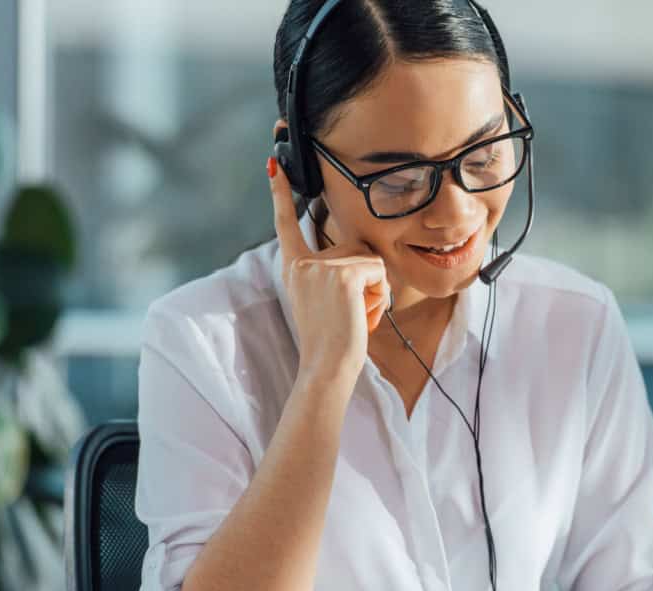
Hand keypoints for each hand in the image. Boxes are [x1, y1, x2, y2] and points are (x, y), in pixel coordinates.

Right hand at [269, 157, 389, 385]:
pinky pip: (378, 273)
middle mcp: (303, 262)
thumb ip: (334, 273)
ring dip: (374, 291)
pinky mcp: (343, 274)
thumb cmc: (332, 341)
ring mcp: (321, 267)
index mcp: (294, 267)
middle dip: (365, 279)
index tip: (273, 163)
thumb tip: (365, 259)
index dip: (280, 192)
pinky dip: (379, 296)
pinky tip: (361, 316)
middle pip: (354, 248)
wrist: (327, 366)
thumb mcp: (325, 300)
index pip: (285, 223)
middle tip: (349, 312)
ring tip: (355, 316)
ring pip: (370, 261)